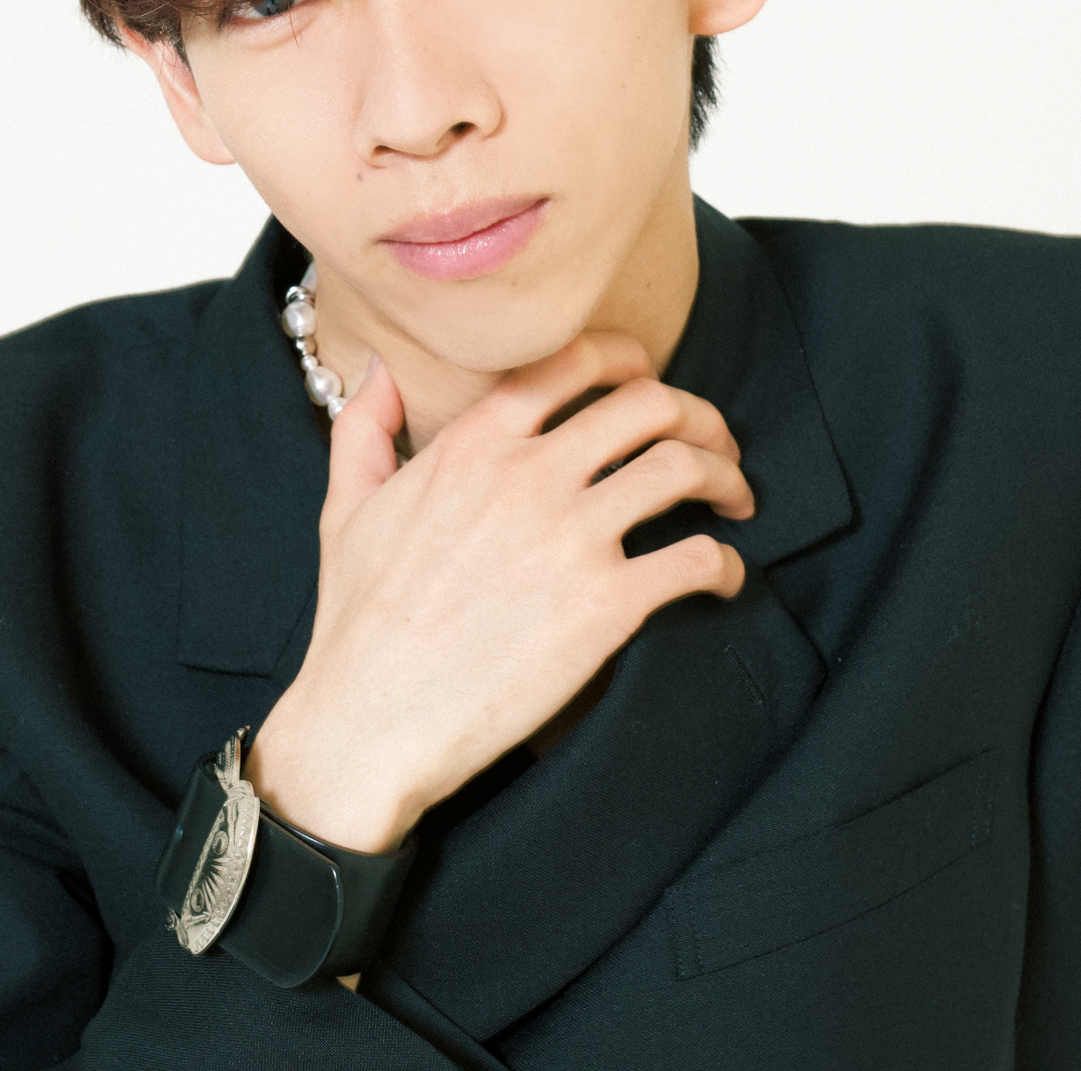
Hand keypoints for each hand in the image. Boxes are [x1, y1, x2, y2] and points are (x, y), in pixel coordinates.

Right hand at [245, 333, 752, 852]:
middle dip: (699, 416)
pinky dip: (726, 564)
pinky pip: (697, 560)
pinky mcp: (606, 605)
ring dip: (725, 478)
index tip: (651, 380)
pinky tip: (725, 577)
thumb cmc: (357, 621)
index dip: (630, 360)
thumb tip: (381, 369)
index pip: (574, 362)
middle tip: (717, 444)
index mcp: (473, 444)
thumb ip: (364, 427)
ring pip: (684, 469)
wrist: (370, 720)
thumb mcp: (345, 507)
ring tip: (735, 502)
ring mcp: (571, 538)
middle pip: (650, 405)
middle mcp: (528, 475)